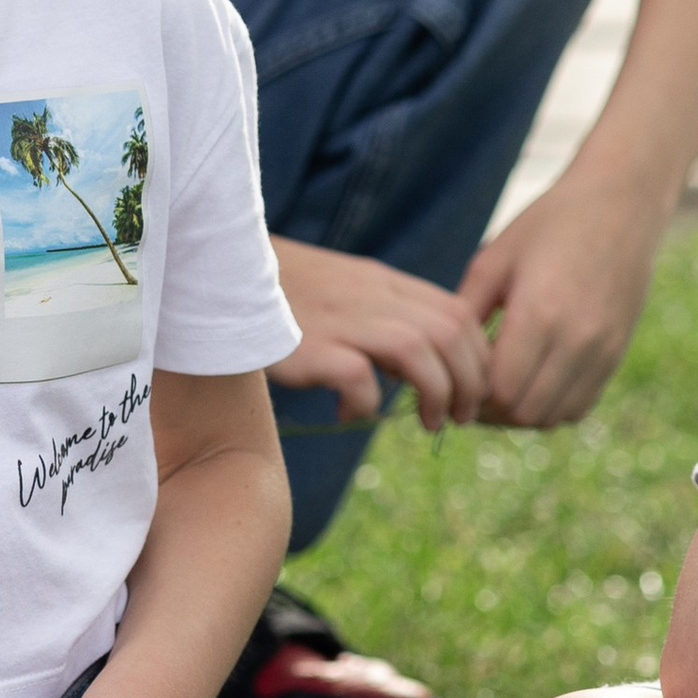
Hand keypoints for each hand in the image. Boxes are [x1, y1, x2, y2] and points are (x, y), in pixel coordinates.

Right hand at [270, 237, 488, 432]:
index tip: (472, 390)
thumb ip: (384, 320)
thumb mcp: (346, 293)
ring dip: (437, 392)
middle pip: (450, 330)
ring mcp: (340, 319)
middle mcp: (370, 296)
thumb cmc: (283, 295)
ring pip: (419, 350)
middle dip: (470, 380)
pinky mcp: (308, 346)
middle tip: (461, 416)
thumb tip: (413, 374)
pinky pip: (358, 377)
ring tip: (430, 422)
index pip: (457, 312)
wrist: (219, 275)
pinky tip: (350, 413)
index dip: (478, 357)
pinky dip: (367, 403)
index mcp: (383, 283)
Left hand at [458, 169, 661, 428]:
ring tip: (495, 388)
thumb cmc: (548, 225)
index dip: (469, 395)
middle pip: (524, 412)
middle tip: (465, 391)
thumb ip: (464, 314)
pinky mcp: (617, 354)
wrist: (621, 205)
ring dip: (519, 414)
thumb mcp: (493, 261)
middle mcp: (578, 340)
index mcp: (541, 313)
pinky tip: (529, 382)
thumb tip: (436, 360)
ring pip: (552, 417)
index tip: (450, 380)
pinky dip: (549, 407)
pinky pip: (578, 406)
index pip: (500, 390)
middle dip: (488, 411)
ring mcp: (603, 351)